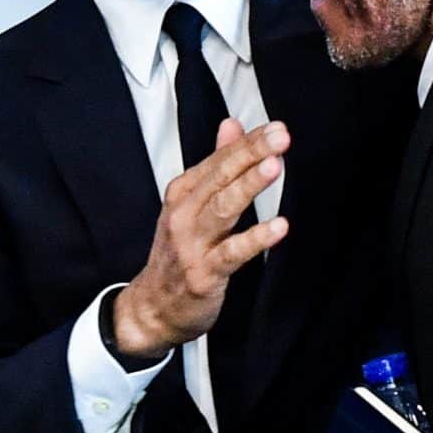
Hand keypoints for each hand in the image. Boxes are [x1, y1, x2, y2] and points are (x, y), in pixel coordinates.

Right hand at [111, 118, 290, 359]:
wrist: (153, 307)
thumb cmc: (176, 254)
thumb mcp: (190, 204)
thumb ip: (216, 163)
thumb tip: (232, 126)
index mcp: (183, 193)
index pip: (219, 160)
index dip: (248, 142)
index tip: (275, 128)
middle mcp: (184, 214)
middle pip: (221, 177)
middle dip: (251, 154)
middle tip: (279, 137)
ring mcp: (192, 244)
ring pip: (224, 208)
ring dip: (249, 185)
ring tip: (274, 166)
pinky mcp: (205, 273)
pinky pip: (233, 252)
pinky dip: (257, 239)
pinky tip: (279, 226)